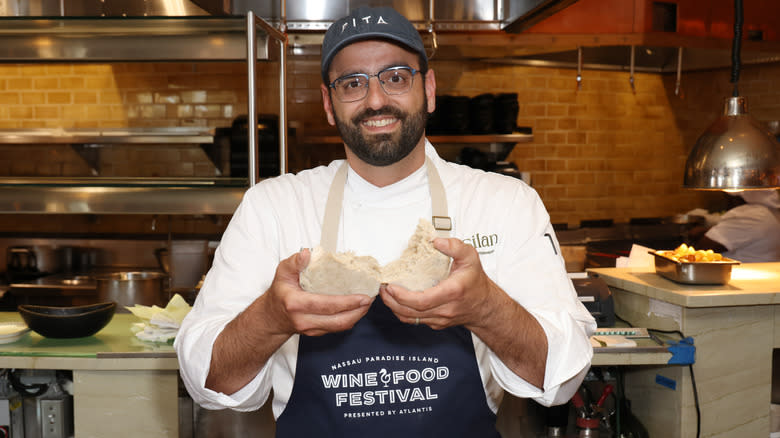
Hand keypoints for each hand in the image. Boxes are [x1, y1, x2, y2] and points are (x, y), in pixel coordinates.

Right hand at [261, 249, 373, 336]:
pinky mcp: (317, 333)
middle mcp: (304, 320)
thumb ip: (294, 262)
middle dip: (358, 311)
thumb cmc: (280, 292)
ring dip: (357, 316)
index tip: (363, 296)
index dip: (347, 302)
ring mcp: (311, 329)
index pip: (325, 305)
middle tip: (370, 299)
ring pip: (339, 327)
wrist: (272, 317)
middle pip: (337, 321)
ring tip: (367, 303)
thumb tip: (307, 253)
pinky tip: (357, 308)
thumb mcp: (282, 273)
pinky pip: (337, 328)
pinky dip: (350, 319)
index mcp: (296, 303)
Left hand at [379, 238, 499, 329]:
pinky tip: (396, 300)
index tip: (391, 286)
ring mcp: (439, 319)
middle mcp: (445, 309)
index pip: (422, 301)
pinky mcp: (435, 323)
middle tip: (382, 288)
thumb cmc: (475, 281)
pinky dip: (402, 311)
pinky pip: (414, 320)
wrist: (485, 306)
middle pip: (411, 312)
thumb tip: (436, 241)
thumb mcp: (471, 257)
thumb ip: (455, 246)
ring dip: (394, 307)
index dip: (403, 296)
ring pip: (410, 319)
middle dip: (392, 301)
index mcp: (452, 292)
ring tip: (385, 293)